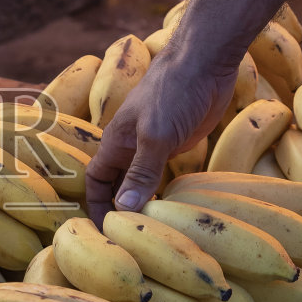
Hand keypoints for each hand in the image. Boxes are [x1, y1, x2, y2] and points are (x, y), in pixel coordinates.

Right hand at [84, 57, 236, 222]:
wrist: (204, 63)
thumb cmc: (173, 92)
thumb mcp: (155, 135)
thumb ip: (141, 172)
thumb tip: (125, 209)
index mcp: (116, 143)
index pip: (97, 181)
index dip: (96, 205)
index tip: (105, 230)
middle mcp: (130, 147)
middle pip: (118, 184)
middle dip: (120, 209)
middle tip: (131, 239)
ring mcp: (154, 145)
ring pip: (142, 180)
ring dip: (145, 202)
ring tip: (154, 229)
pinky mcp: (176, 143)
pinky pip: (164, 173)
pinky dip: (166, 191)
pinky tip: (175, 207)